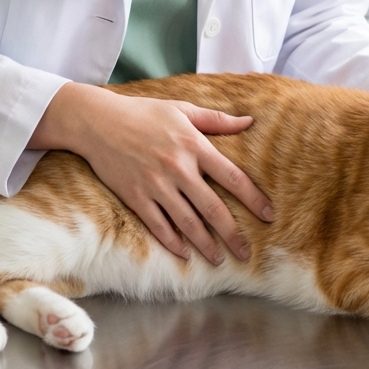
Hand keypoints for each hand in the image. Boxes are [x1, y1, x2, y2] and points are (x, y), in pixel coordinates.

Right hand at [29, 82, 273, 264]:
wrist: (99, 122)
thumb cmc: (144, 112)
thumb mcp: (182, 109)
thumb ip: (216, 119)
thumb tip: (249, 122)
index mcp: (194, 145)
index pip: (232, 177)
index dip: (253, 198)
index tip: (269, 215)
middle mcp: (178, 168)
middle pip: (213, 209)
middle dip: (233, 234)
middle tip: (247, 253)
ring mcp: (156, 185)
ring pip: (188, 223)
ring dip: (206, 245)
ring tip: (219, 259)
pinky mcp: (136, 197)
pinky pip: (159, 226)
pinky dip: (173, 243)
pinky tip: (185, 254)